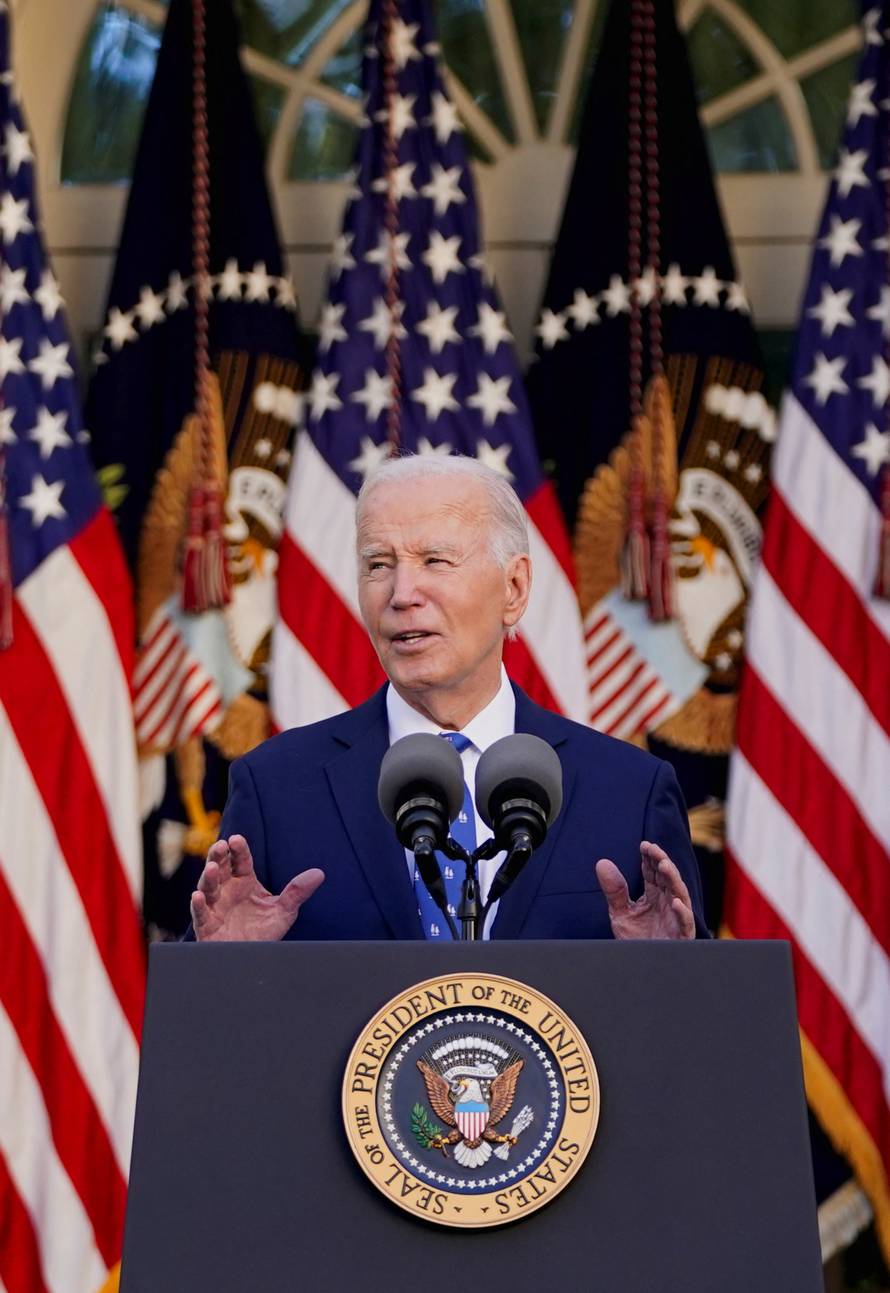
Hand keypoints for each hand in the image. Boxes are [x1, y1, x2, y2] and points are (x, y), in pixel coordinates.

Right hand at [190, 834, 324, 941]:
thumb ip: (297, 892)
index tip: (236, 839)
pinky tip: (197, 896)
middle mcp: (227, 890)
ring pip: (207, 887)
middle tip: (220, 846)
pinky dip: (197, 905)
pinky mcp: (206, 925)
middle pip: (220, 868)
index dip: (238, 850)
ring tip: (211, 868)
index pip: (241, 861)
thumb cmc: (264, 932)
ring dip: (208, 877)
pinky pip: (199, 913)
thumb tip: (319, 874)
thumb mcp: (284, 911)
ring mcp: (214, 906)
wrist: (251, 960)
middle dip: (218, 856)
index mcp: (244, 881)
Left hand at [595, 841, 694, 940]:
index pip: (654, 873)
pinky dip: (682, 912)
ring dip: (673, 879)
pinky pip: (685, 923)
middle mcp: (668, 904)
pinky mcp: (681, 936)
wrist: (640, 969)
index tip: (643, 845)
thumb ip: (614, 891)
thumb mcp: (621, 914)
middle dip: (662, 862)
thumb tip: (601, 862)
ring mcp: (676, 919)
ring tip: (664, 865)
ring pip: (680, 895)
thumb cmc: (636, 941)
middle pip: (668, 878)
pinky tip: (674, 901)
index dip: (650, 858)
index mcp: (655, 896)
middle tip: (653, 849)